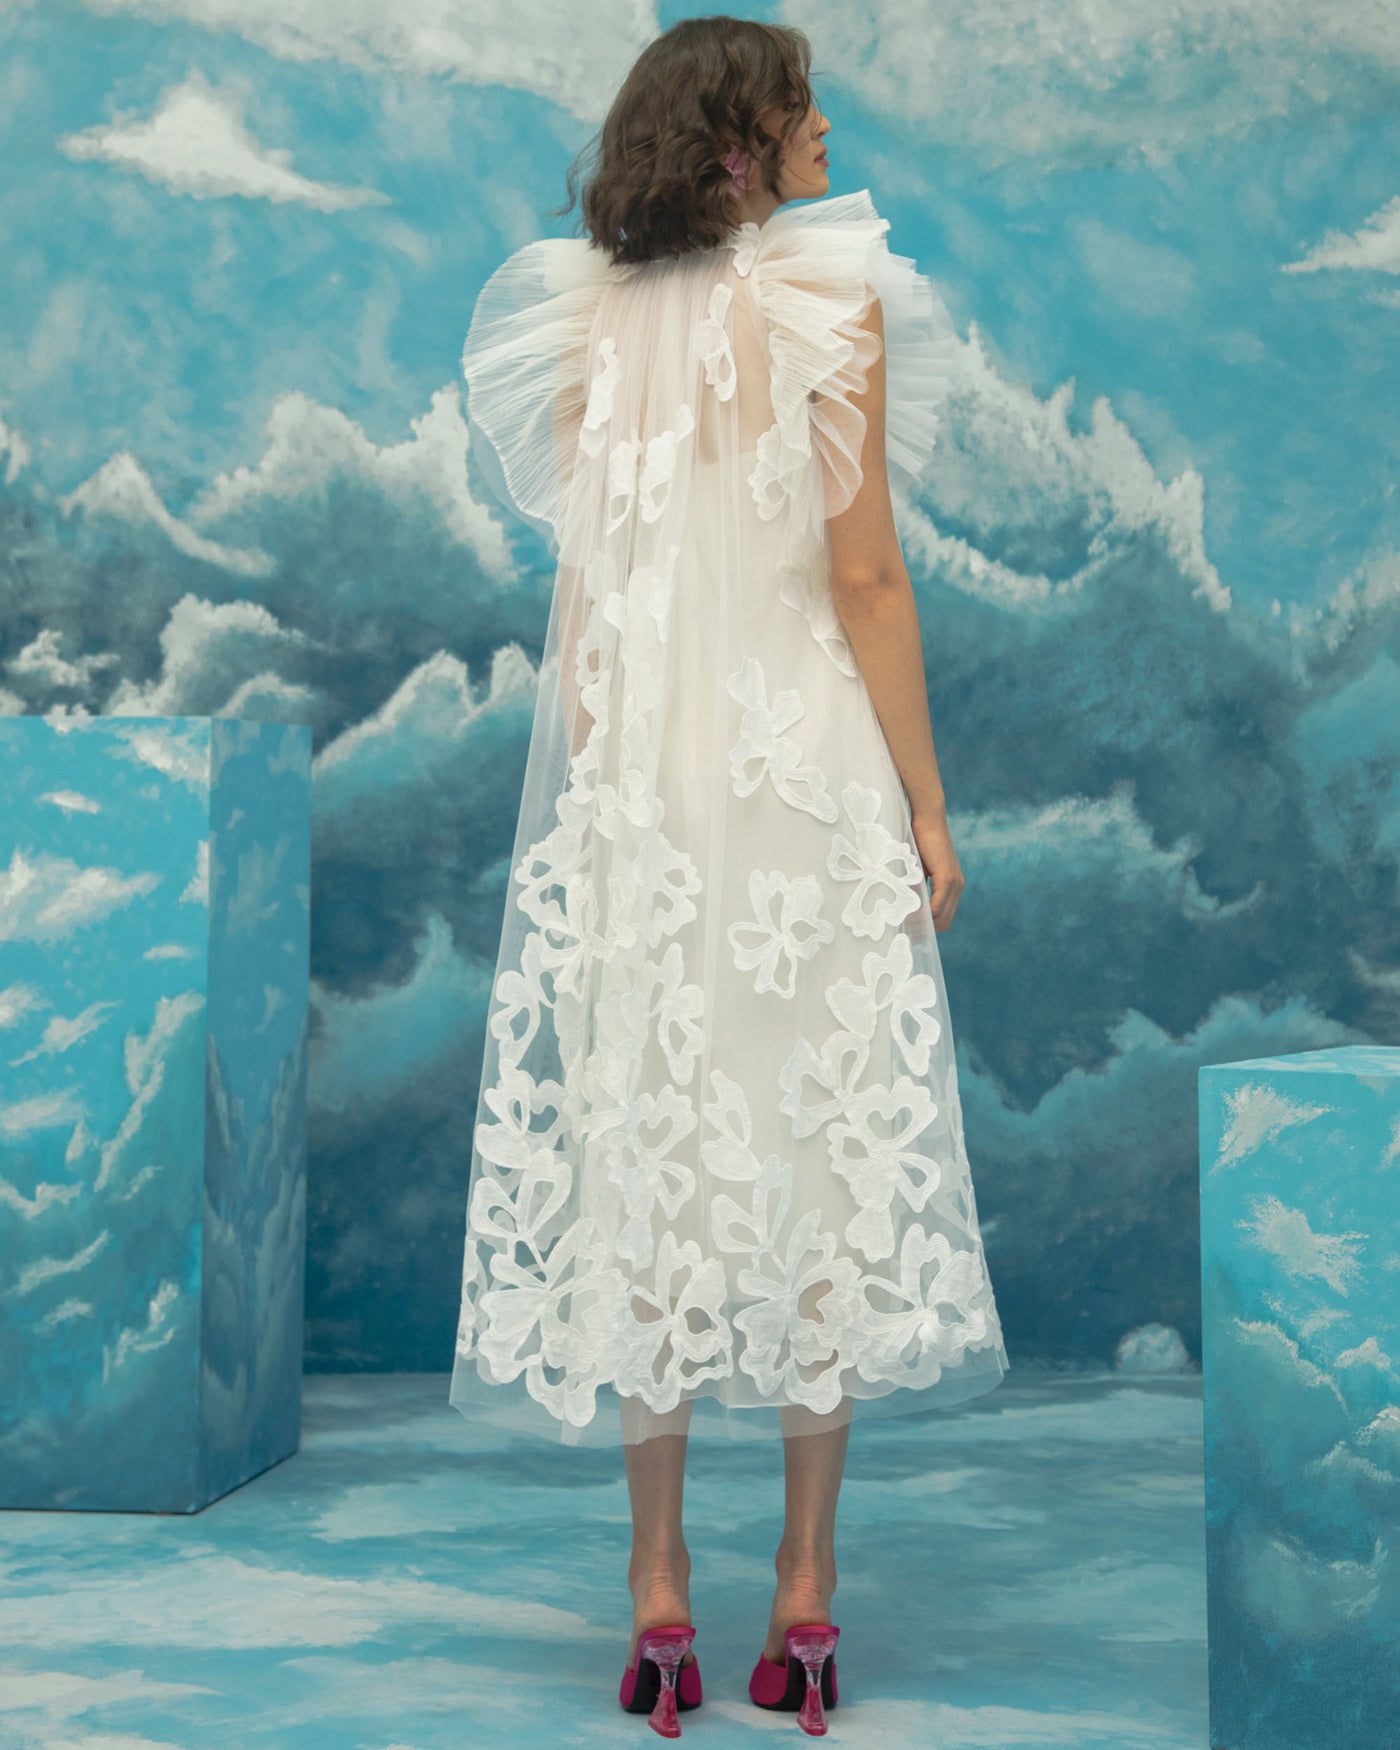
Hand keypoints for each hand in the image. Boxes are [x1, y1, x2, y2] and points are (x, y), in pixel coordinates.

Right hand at [911, 806, 963, 932]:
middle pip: (944, 922)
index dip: (929, 928)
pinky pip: (937, 905)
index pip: (944, 918)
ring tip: (905, 925)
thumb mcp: (917, 870)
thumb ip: (917, 887)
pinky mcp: (947, 877)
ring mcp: (954, 883)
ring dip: (923, 924)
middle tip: (906, 933)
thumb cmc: (919, 840)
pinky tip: (910, 913)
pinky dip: (924, 913)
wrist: (927, 818)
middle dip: (926, 931)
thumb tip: (906, 909)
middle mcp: (957, 886)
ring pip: (941, 917)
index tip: (910, 933)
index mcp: (952, 886)